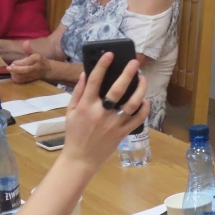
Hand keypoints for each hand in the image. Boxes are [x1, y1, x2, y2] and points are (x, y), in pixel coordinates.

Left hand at [8, 41, 48, 83]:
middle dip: (15, 69)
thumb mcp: (35, 53)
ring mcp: (33, 75)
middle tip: (8, 68)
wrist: (47, 70)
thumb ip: (29, 49)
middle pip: (25, 70)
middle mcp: (35, 67)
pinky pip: (22, 81)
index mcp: (37, 59)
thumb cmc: (39, 60)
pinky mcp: (30, 80)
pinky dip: (16, 79)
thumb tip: (25, 42)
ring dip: (15, 74)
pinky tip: (13, 75)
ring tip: (11, 70)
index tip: (12, 63)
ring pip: (23, 76)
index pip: (27, 62)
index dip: (18, 63)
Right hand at [61, 52, 147, 169]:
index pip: (94, 82)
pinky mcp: (123, 132)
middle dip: (127, 74)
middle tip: (134, 62)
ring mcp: (114, 124)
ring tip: (143, 79)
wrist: (80, 159)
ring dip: (140, 89)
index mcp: (86, 107)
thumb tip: (86, 73)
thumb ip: (78, 92)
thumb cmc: (74, 133)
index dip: (102, 66)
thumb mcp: (70, 112)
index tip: (110, 54)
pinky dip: (144, 107)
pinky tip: (144, 99)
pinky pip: (139, 119)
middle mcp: (101, 114)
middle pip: (117, 90)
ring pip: (132, 104)